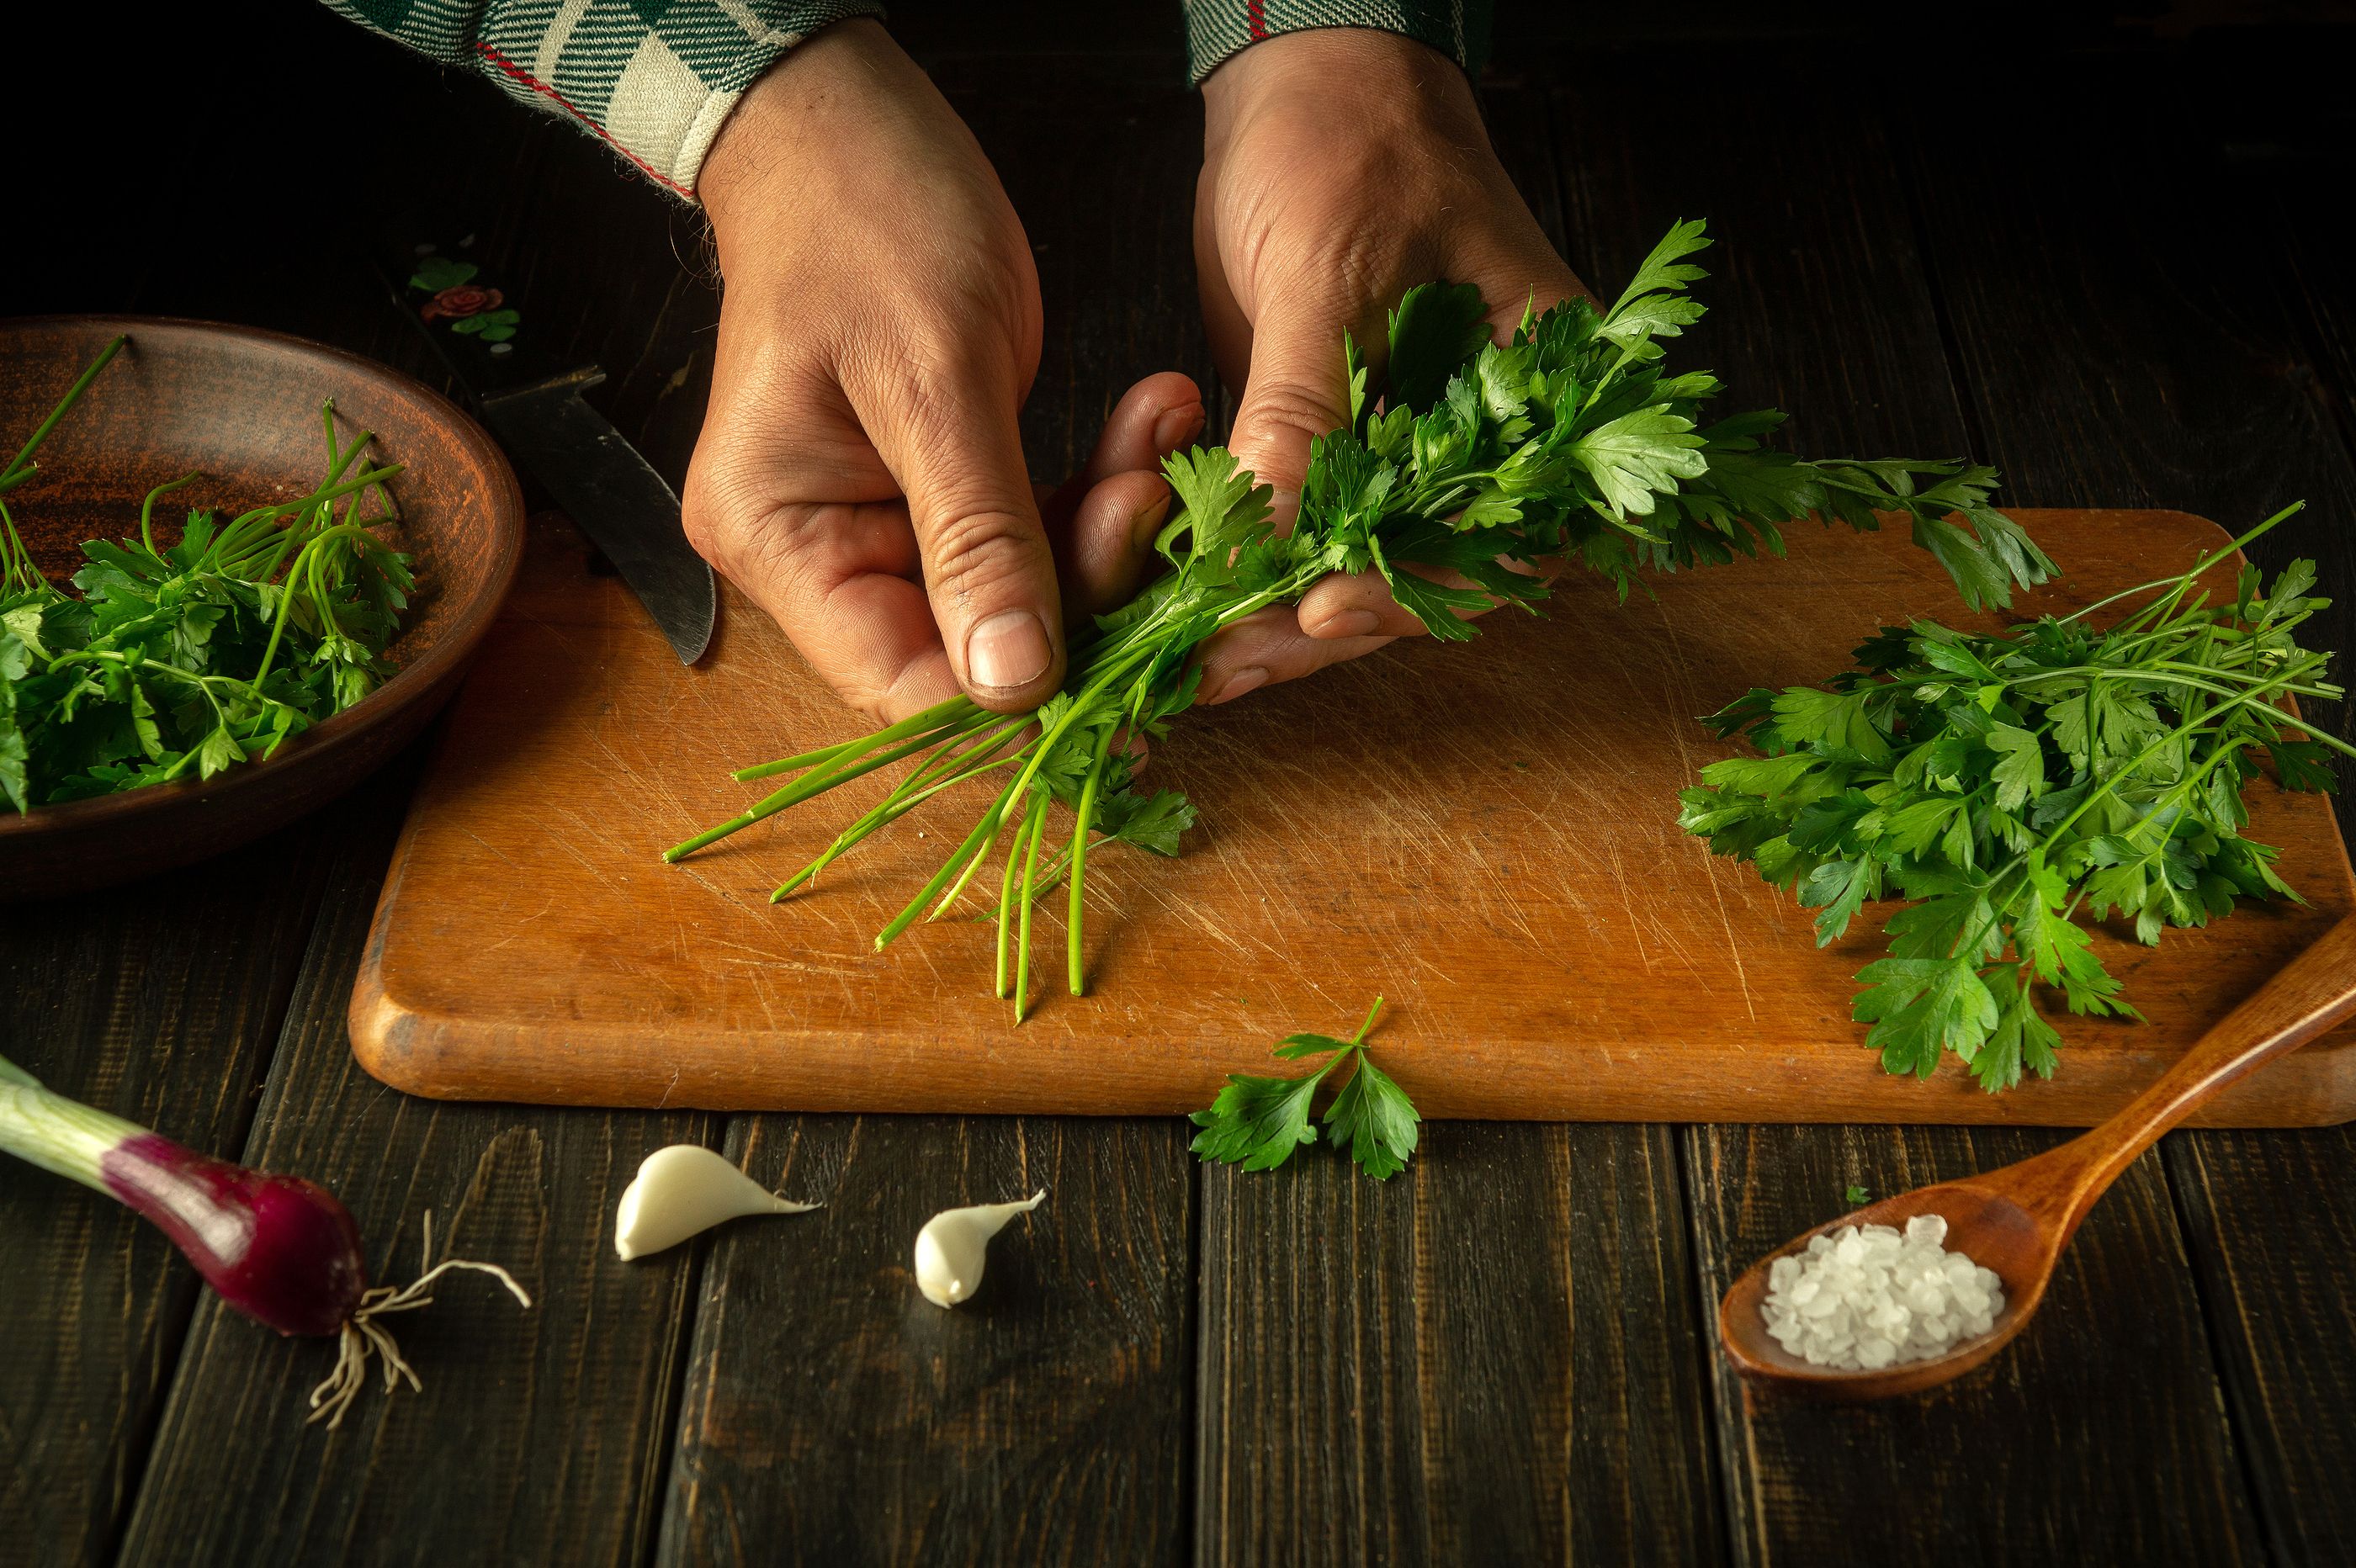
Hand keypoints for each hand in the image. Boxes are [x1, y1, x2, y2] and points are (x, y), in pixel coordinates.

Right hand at [689, 20, 1203, 721]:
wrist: (847, 121)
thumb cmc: (864, 218)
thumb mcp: (932, 378)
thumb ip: (977, 537)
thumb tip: (1013, 688)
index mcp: (781, 540)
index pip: (903, 681)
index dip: (1018, 706)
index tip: (1136, 693)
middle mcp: (820, 553)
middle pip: (970, 646)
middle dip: (1084, 591)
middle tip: (1158, 502)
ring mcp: (880, 524)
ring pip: (1022, 591)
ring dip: (1107, 530)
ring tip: (1158, 443)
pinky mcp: (939, 490)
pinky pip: (1032, 530)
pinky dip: (1096, 488)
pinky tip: (1149, 426)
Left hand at [1190, 28, 1588, 703]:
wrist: (1302, 83)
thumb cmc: (1351, 144)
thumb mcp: (1328, 270)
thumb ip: (1305, 405)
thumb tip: (1273, 539)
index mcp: (1543, 392)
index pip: (1498, 536)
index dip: (1411, 593)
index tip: (1318, 616)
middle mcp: (1488, 438)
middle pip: (1419, 575)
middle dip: (1316, 626)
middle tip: (1221, 662)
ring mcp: (1412, 449)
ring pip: (1350, 567)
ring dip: (1268, 613)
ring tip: (1188, 653)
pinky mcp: (1338, 447)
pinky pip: (1299, 531)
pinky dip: (1241, 567)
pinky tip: (1178, 601)